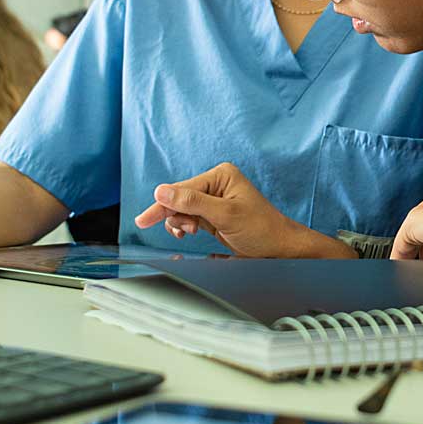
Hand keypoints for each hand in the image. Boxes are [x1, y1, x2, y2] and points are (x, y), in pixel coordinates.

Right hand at [133, 162, 351, 257]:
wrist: (279, 248)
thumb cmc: (261, 228)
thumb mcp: (225, 215)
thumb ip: (193, 203)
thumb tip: (162, 191)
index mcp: (221, 175)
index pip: (182, 188)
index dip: (162, 204)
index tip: (143, 220)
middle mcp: (216, 184)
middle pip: (179, 197)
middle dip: (174, 215)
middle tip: (181, 231)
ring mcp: (214, 199)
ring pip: (181, 209)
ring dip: (180, 223)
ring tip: (191, 233)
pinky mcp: (213, 214)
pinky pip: (188, 217)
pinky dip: (184, 226)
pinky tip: (187, 233)